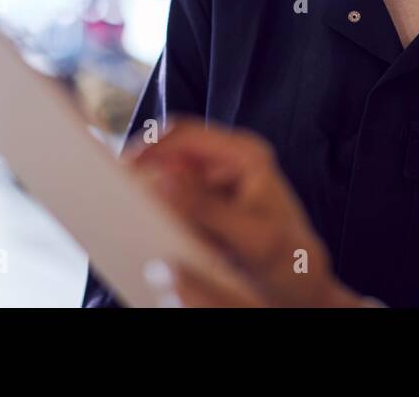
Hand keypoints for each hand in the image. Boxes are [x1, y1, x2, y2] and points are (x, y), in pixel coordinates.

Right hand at [128, 119, 367, 307]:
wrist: (300, 284)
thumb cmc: (286, 259)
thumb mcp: (249, 238)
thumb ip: (205, 208)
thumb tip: (161, 178)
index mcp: (244, 153)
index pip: (183, 134)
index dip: (146, 148)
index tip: (118, 173)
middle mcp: (229, 158)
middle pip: (169, 150)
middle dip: (143, 171)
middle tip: (117, 199)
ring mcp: (217, 178)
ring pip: (166, 174)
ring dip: (149, 193)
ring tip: (136, 220)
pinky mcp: (207, 201)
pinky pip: (172, 197)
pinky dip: (159, 210)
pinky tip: (154, 230)